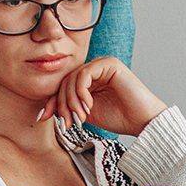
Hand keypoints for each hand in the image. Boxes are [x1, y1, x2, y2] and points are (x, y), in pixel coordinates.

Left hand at [36, 57, 165, 139]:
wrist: (143, 121)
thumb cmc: (120, 118)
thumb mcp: (85, 114)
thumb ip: (67, 108)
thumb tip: (43, 112)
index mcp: (89, 79)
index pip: (63, 86)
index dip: (53, 102)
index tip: (46, 118)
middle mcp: (95, 69)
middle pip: (65, 82)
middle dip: (63, 104)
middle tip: (68, 122)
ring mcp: (102, 64)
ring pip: (73, 78)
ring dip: (72, 100)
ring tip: (80, 117)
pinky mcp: (109, 64)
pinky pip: (85, 74)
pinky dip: (81, 91)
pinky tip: (88, 106)